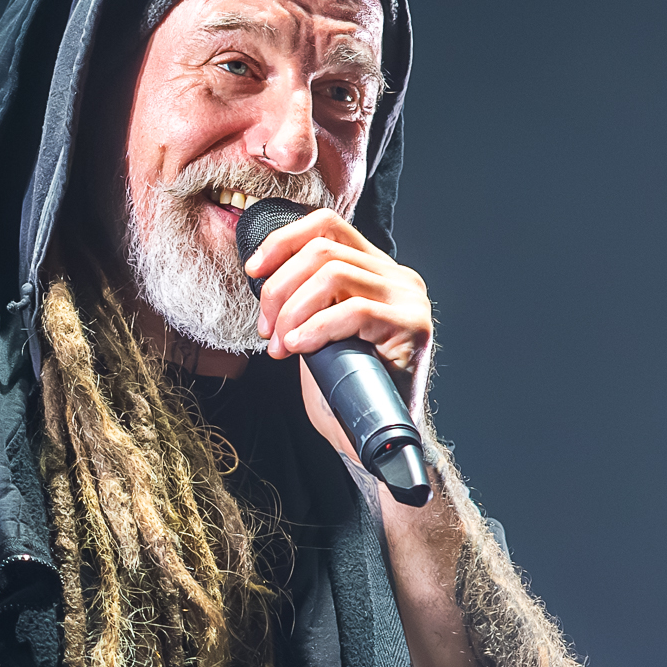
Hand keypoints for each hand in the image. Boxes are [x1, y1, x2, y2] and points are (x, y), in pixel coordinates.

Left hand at [240, 206, 434, 458]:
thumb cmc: (345, 390)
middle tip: (266, 330)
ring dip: (294, 311)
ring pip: (334, 275)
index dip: (283, 241)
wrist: (375, 440)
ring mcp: (408, 299)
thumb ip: (304, 301)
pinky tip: (300, 347)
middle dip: (280, 289)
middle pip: (324, 250)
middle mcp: (397, 276)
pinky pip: (355, 309)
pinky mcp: (413, 325)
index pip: (327, 226)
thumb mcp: (316, 334)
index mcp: (375, 270)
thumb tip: (264, 279)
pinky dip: (317, 327)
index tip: (254, 271)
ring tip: (282, 346)